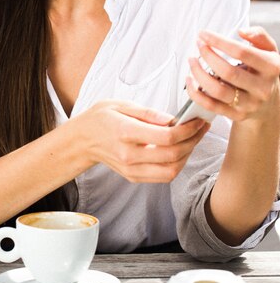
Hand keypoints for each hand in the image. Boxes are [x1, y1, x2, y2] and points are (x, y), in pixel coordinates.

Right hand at [80, 100, 208, 182]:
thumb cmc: (100, 119)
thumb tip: (173, 119)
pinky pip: (163, 177)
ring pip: (171, 171)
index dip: (188, 130)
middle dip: (193, 141)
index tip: (198, 120)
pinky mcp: (133, 177)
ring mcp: (131, 169)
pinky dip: (176, 164)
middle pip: (173, 155)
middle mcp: (128, 155)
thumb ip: (149, 113)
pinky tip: (179, 149)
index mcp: (125, 132)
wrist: (81, 140)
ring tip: (192, 139)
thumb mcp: (121, 105)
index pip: (166, 137)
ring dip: (187, 155)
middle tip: (201, 128)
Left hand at [186, 26, 279, 121]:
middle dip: (208, 56)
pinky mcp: (237, 115)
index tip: (204, 34)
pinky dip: (195, 93)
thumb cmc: (265, 73)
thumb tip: (242, 31)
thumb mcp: (270, 51)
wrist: (271, 103)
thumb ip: (259, 36)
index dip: (219, 41)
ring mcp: (249, 104)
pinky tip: (190, 81)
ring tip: (192, 61)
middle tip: (199, 45)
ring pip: (217, 90)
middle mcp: (261, 88)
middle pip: (228, 72)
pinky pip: (211, 105)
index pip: (242, 52)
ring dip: (199, 74)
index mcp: (271, 68)